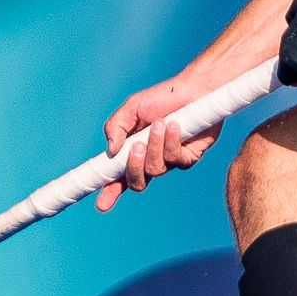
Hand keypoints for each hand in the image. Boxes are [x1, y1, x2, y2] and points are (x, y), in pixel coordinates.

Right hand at [95, 73, 221, 211]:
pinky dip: (172, 142)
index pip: (117, 177)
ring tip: (159, 124)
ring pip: (155, 169)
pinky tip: (175, 125)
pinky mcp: (188, 158)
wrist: (194, 90)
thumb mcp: (132, 107)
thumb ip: (116, 127)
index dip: (109, 193)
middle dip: (133, 167)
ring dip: (155, 146)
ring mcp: (169, 161)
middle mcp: (150, 160)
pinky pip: (176, 159)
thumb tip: (111, 151)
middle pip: (136, 183)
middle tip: (137, 147)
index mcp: (132, 151)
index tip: (102, 205)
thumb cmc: (163, 97)